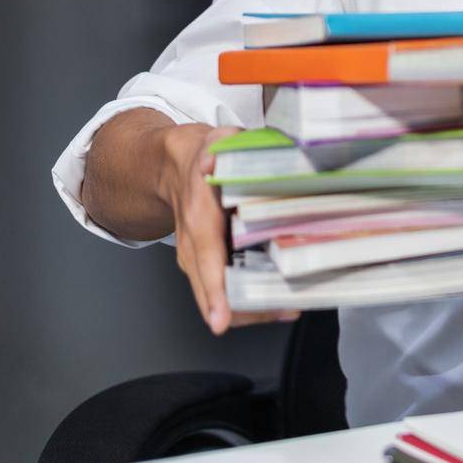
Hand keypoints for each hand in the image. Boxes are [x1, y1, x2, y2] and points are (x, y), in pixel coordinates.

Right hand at [159, 123, 298, 333]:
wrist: (174, 167)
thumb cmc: (203, 157)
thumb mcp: (215, 143)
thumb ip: (219, 148)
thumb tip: (214, 159)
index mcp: (198, 219)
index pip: (206, 260)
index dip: (214, 291)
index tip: (220, 320)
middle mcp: (193, 246)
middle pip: (213, 291)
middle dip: (245, 309)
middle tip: (284, 310)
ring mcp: (197, 259)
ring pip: (218, 297)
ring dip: (251, 308)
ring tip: (289, 307)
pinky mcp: (206, 264)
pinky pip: (224, 289)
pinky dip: (248, 300)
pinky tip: (279, 300)